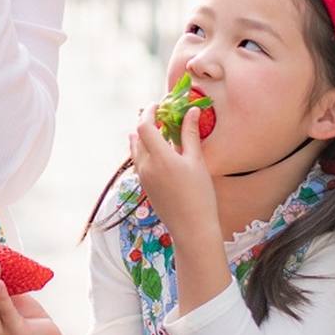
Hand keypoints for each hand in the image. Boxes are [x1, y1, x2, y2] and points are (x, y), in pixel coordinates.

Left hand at [130, 105, 218, 242]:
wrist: (192, 229)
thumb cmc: (199, 195)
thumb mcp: (196, 161)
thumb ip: (190, 134)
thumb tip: (192, 111)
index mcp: (159, 157)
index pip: (144, 126)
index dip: (149, 112)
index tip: (158, 105)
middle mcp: (145, 166)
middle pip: (137, 136)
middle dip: (146, 123)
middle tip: (161, 116)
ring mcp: (143, 177)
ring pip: (136, 149)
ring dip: (144, 137)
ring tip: (159, 131)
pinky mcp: (144, 187)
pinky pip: (139, 162)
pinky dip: (145, 151)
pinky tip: (159, 152)